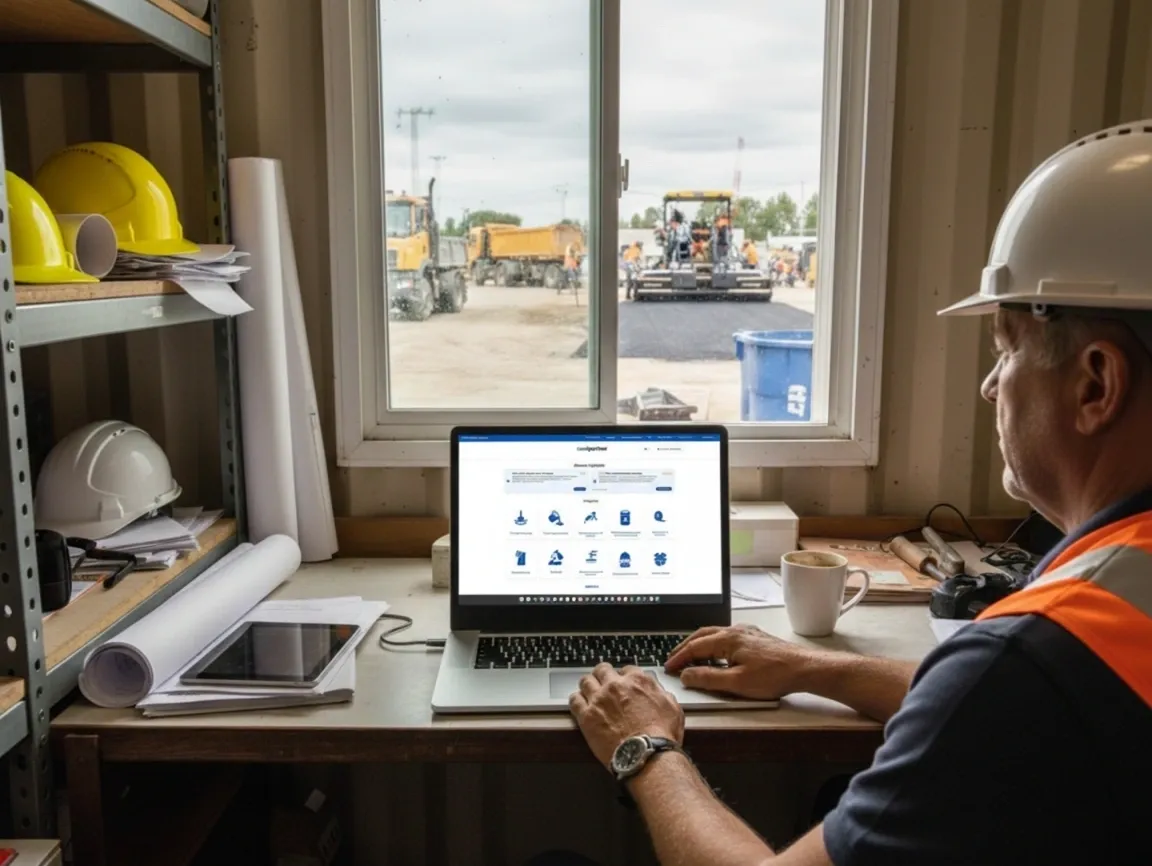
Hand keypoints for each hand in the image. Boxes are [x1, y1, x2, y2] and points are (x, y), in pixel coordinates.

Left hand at [569, 663, 684, 767]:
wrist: (646, 755)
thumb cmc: (661, 735)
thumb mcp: (672, 707)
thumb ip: (661, 693)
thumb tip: (657, 690)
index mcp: (637, 681)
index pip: (625, 669)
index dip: (623, 676)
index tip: (622, 682)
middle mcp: (616, 686)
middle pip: (602, 670)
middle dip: (603, 675)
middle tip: (603, 683)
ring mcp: (599, 699)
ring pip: (585, 681)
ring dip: (588, 685)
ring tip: (588, 691)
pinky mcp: (587, 716)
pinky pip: (574, 700)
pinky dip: (576, 700)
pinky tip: (579, 703)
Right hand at [664, 624, 817, 699]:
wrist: (804, 668)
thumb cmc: (774, 675)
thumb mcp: (737, 683)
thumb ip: (708, 678)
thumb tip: (687, 675)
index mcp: (728, 639)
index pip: (695, 647)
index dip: (680, 658)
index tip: (669, 667)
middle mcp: (735, 631)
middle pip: (702, 635)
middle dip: (686, 647)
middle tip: (674, 659)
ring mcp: (747, 633)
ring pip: (715, 634)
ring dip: (699, 645)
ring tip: (691, 657)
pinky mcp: (756, 638)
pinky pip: (727, 637)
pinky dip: (714, 644)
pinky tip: (717, 655)